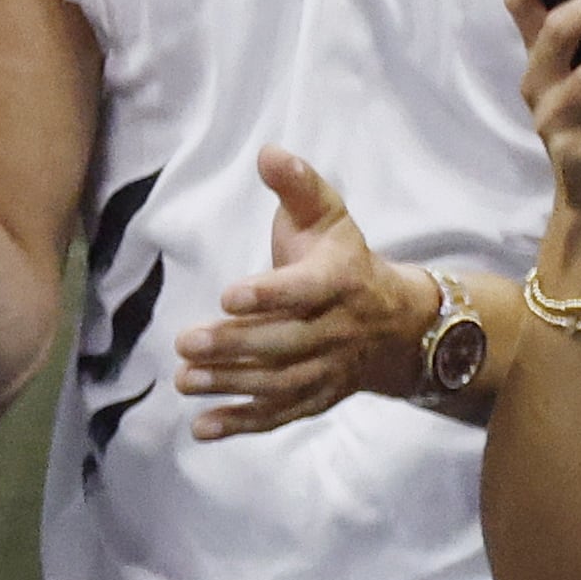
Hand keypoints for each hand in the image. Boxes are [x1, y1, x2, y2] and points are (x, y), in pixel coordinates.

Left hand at [176, 152, 442, 438]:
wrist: (397, 322)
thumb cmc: (344, 260)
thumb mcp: (329, 217)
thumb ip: (298, 187)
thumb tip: (268, 152)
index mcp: (340, 280)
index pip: (304, 290)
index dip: (268, 295)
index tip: (227, 295)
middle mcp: (337, 329)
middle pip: (283, 343)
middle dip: (233, 345)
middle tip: (184, 342)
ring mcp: (327, 369)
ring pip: (278, 383)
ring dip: (229, 385)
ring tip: (183, 380)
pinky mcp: (315, 399)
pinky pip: (279, 416)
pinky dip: (241, 424)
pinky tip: (201, 427)